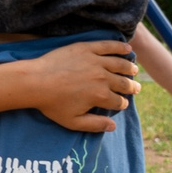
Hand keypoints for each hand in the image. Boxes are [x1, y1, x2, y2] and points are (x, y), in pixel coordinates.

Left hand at [24, 40, 139, 133]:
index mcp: (100, 96)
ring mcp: (95, 61)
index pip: (118, 101)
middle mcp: (102, 78)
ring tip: (134, 70)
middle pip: (123, 83)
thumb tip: (113, 126)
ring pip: (120, 64)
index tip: (122, 103)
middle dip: (131, 87)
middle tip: (136, 88)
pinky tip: (127, 48)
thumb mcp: (73, 122)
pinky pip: (108, 46)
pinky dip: (119, 47)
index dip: (122, 104)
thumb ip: (95, 125)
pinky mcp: (87, 48)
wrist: (36, 81)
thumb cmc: (52, 104)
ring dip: (129, 68)